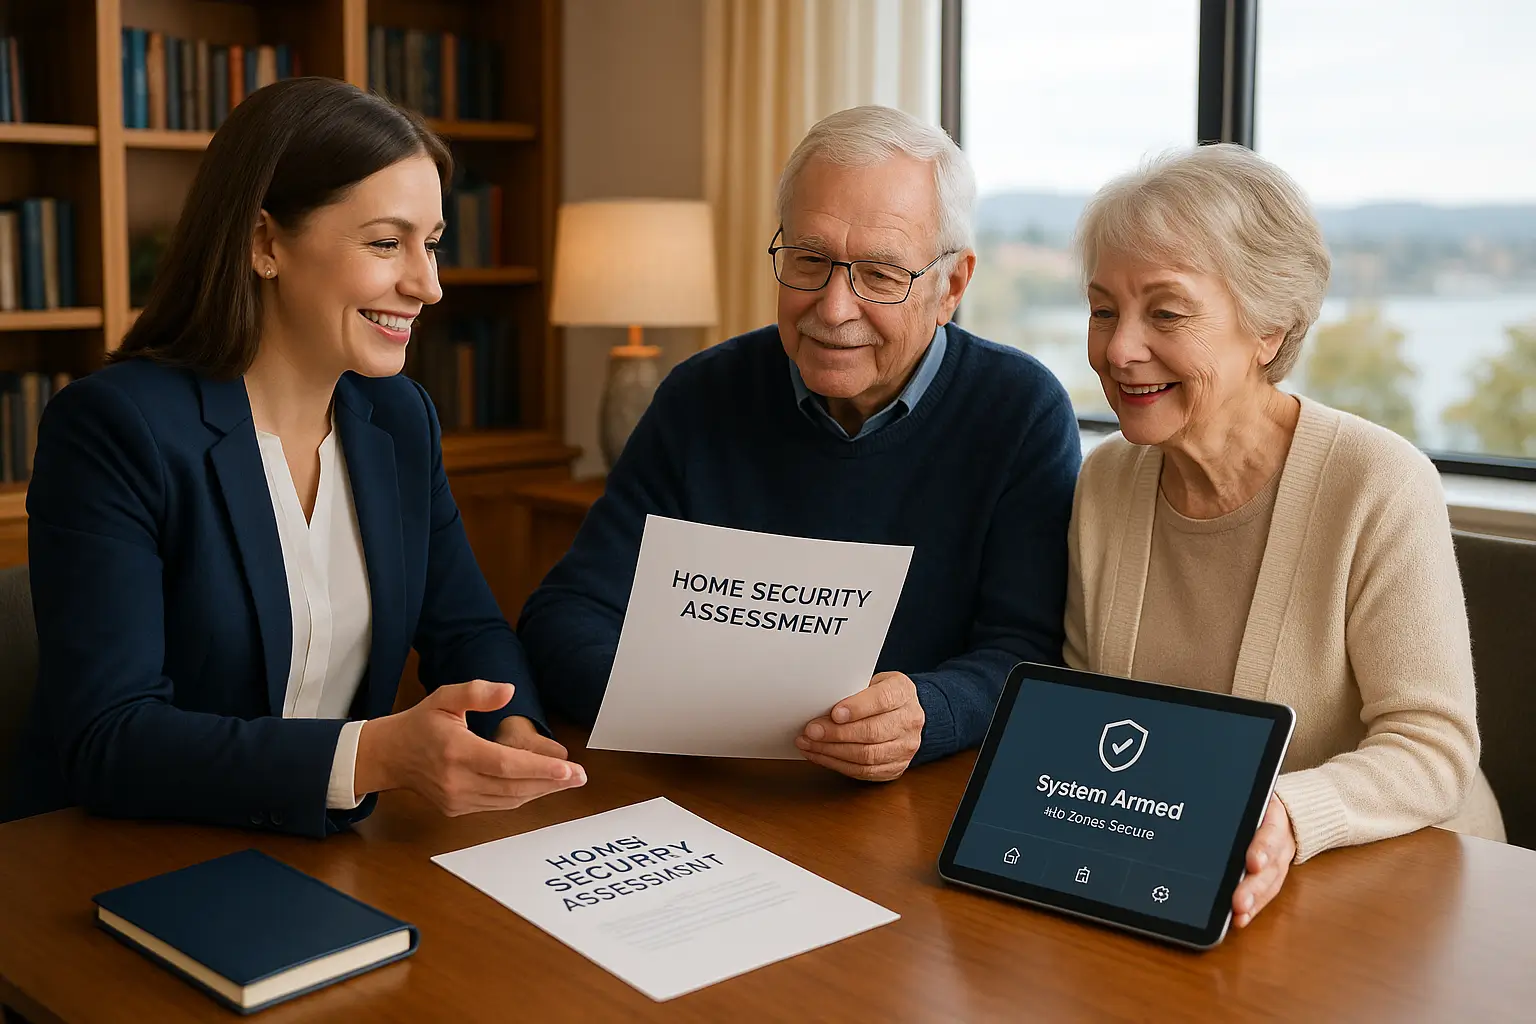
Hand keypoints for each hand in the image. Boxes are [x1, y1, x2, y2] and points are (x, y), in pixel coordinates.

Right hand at [356, 680, 585, 815]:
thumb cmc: (420, 724)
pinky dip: (521, 797)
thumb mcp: (444, 697)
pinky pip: (497, 806)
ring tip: (567, 782)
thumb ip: (476, 692)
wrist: (388, 756)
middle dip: (551, 783)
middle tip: (580, 777)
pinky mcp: (457, 809)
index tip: (570, 770)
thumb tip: (508, 690)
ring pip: (508, 800)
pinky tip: (539, 787)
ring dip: (540, 792)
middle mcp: (457, 780)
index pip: (507, 765)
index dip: (541, 769)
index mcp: (456, 750)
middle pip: (513, 787)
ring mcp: (456, 798)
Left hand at [794, 671, 923, 780]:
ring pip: (866, 756)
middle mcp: (909, 720)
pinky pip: (863, 771)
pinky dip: (837, 764)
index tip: (834, 713)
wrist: (903, 714)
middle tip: (811, 731)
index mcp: (902, 692)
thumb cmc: (879, 695)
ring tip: (809, 744)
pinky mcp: (896, 767)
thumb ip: (851, 690)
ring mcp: (905, 747)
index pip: (881, 700)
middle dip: (836, 733)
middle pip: (872, 732)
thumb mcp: (870, 681)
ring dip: (832, 751)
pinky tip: (820, 755)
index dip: (856, 708)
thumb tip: (819, 704)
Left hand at [1232, 795, 1295, 927]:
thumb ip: (1237, 796)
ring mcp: (1277, 863)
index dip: (1262, 849)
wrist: (1291, 813)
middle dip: (1253, 885)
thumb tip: (1207, 785)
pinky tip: (1241, 919)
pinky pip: (1266, 895)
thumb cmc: (1261, 805)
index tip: (1253, 862)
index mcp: (1272, 817)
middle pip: (1269, 866)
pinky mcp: (1273, 877)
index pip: (1269, 833)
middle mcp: (1277, 844)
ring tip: (1239, 913)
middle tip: (1239, 901)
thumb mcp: (1252, 792)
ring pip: (1269, 884)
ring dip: (1254, 901)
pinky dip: (1254, 908)